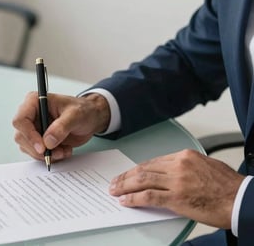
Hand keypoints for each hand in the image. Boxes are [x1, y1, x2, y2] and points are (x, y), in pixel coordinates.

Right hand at [13, 92, 109, 161]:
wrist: (91, 119)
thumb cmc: (83, 110)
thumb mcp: (75, 115)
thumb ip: (62, 126)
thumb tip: (48, 141)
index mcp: (35, 102)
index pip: (21, 119)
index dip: (29, 135)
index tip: (43, 147)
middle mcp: (31, 115)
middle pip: (21, 137)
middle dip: (38, 149)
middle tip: (56, 152)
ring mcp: (34, 128)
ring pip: (28, 147)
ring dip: (45, 154)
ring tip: (63, 151)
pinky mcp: (39, 140)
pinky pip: (37, 153)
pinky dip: (50, 156)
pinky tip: (63, 150)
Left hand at [109, 149, 244, 228]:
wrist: (241, 199)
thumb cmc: (227, 185)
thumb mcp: (205, 165)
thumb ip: (185, 166)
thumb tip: (171, 171)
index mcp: (184, 156)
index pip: (153, 161)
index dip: (137, 169)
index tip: (129, 173)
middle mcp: (177, 165)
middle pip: (144, 169)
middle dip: (127, 176)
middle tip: (115, 181)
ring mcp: (176, 181)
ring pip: (143, 180)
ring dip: (125, 186)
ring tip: (115, 190)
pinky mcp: (177, 198)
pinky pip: (149, 197)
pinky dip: (134, 199)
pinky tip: (125, 201)